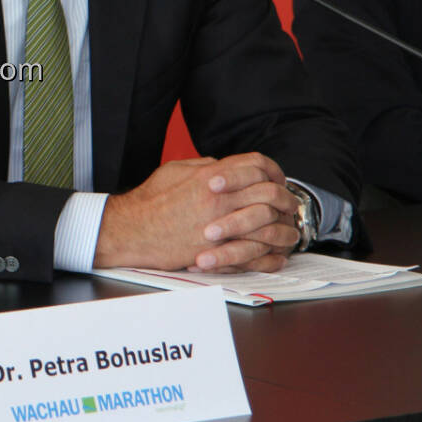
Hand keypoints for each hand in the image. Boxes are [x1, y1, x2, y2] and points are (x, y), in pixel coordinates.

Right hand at [93, 152, 298, 272]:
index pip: (256, 164)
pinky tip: (277, 257)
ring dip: (284, 229)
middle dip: (286, 199)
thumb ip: (202, 165)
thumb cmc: (149, 201)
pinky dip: (272, 257)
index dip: (271, 170)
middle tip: (290, 206)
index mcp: (210, 175)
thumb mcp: (174, 171)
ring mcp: (221, 225)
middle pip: (270, 192)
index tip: (276, 179)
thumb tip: (222, 165)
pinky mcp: (217, 251)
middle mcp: (220, 198)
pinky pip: (257, 254)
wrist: (132, 231)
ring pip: (270, 224)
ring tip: (290, 233)